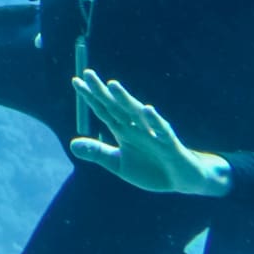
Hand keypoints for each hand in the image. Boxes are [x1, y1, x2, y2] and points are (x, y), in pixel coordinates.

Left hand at [69, 70, 229, 195]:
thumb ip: (98, 152)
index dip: (90, 96)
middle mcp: (137, 127)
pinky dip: (154, 121)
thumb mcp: (119, 163)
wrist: (182, 181)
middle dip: (102, 91)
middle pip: (117, 106)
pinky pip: (162, 130)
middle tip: (88, 73)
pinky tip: (146, 110)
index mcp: (124, 130)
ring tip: (113, 85)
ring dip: (125, 99)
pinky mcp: (170, 144)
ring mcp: (153, 134)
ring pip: (137, 113)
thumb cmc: (151, 169)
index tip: (76, 81)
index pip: (104, 110)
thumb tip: (71, 144)